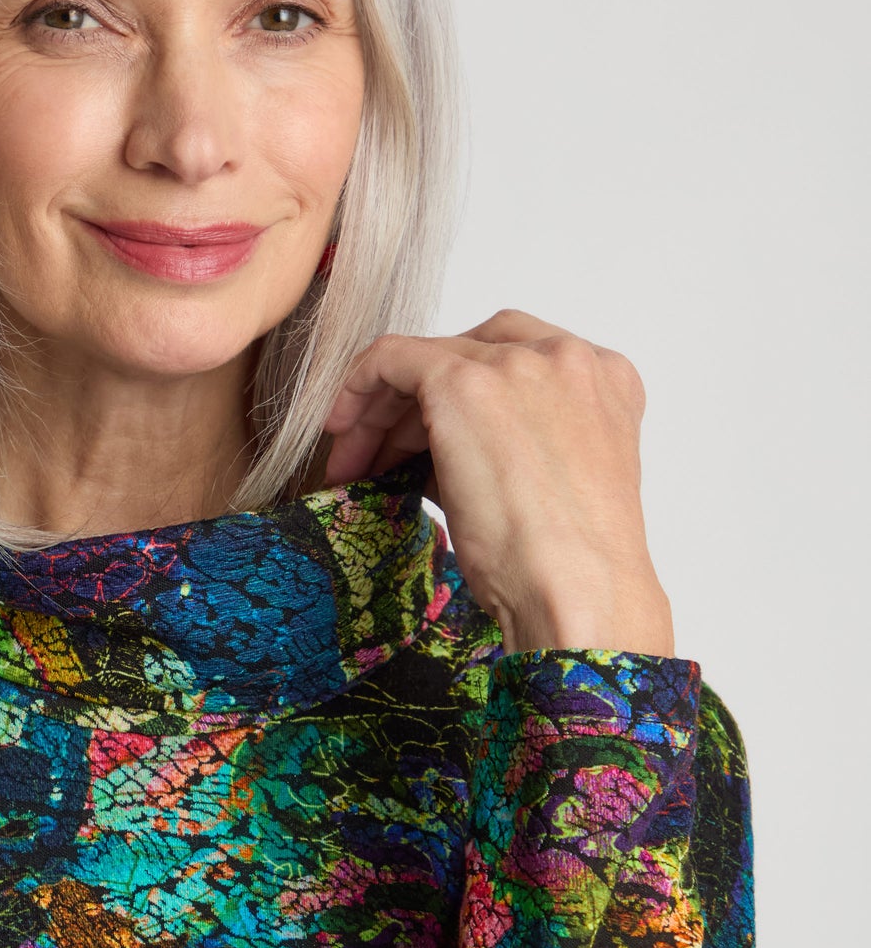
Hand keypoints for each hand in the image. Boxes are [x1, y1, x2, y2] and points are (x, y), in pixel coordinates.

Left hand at [322, 309, 673, 653]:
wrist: (578, 591)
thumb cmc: (566, 565)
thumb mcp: (546, 485)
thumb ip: (505, 445)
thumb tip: (434, 452)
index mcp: (606, 381)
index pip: (515, 363)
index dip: (461, 398)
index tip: (423, 439)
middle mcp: (569, 358)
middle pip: (471, 355)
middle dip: (418, 406)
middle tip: (377, 455)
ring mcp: (520, 364)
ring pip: (431, 360)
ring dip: (386, 412)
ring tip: (355, 465)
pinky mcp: (465, 383)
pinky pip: (392, 357)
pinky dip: (360, 384)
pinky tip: (340, 429)